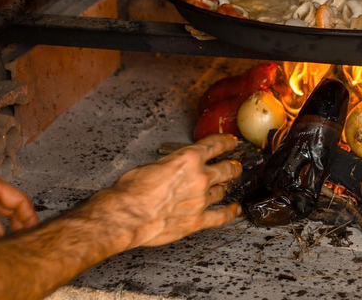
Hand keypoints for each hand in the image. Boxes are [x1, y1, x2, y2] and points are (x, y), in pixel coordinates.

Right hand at [103, 134, 242, 248]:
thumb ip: (169, 165)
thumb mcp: (151, 165)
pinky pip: (220, 217)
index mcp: (188, 159)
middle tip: (235, 166)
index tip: (231, 141)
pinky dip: (229, 213)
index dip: (226, 142)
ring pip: (223, 191)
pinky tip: (234, 210)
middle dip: (233, 166)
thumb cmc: (132, 191)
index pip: (215, 145)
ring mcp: (201, 200)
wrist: (127, 216)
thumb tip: (171, 168)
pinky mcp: (197, 220)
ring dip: (226, 188)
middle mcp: (199, 178)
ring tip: (229, 186)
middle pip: (227, 169)